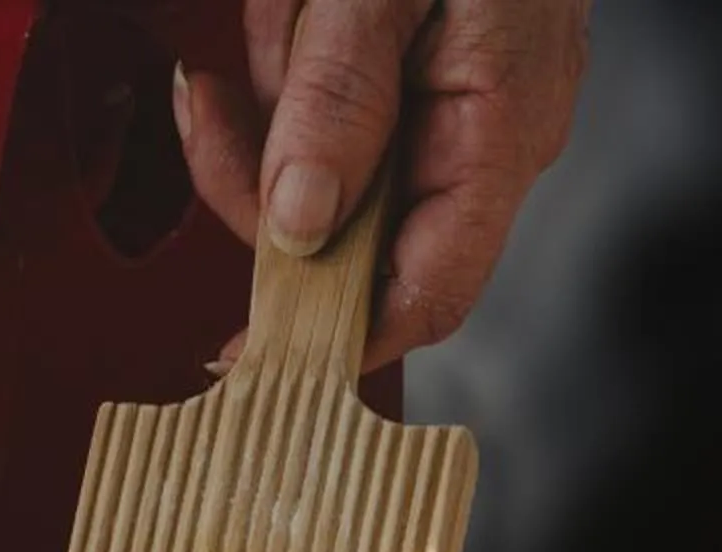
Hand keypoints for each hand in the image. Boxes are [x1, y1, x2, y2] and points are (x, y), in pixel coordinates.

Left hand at [176, 0, 590, 369]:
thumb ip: (341, 99)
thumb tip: (299, 228)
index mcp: (501, 131)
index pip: (424, 297)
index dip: (332, 339)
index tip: (240, 349)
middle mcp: (484, 140)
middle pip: (344, 242)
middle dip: (260, 177)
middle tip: (220, 91)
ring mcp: (449, 113)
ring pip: (315, 180)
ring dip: (260, 113)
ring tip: (270, 17)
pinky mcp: (408, 83)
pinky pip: (317, 124)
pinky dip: (273, 83)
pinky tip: (270, 22)